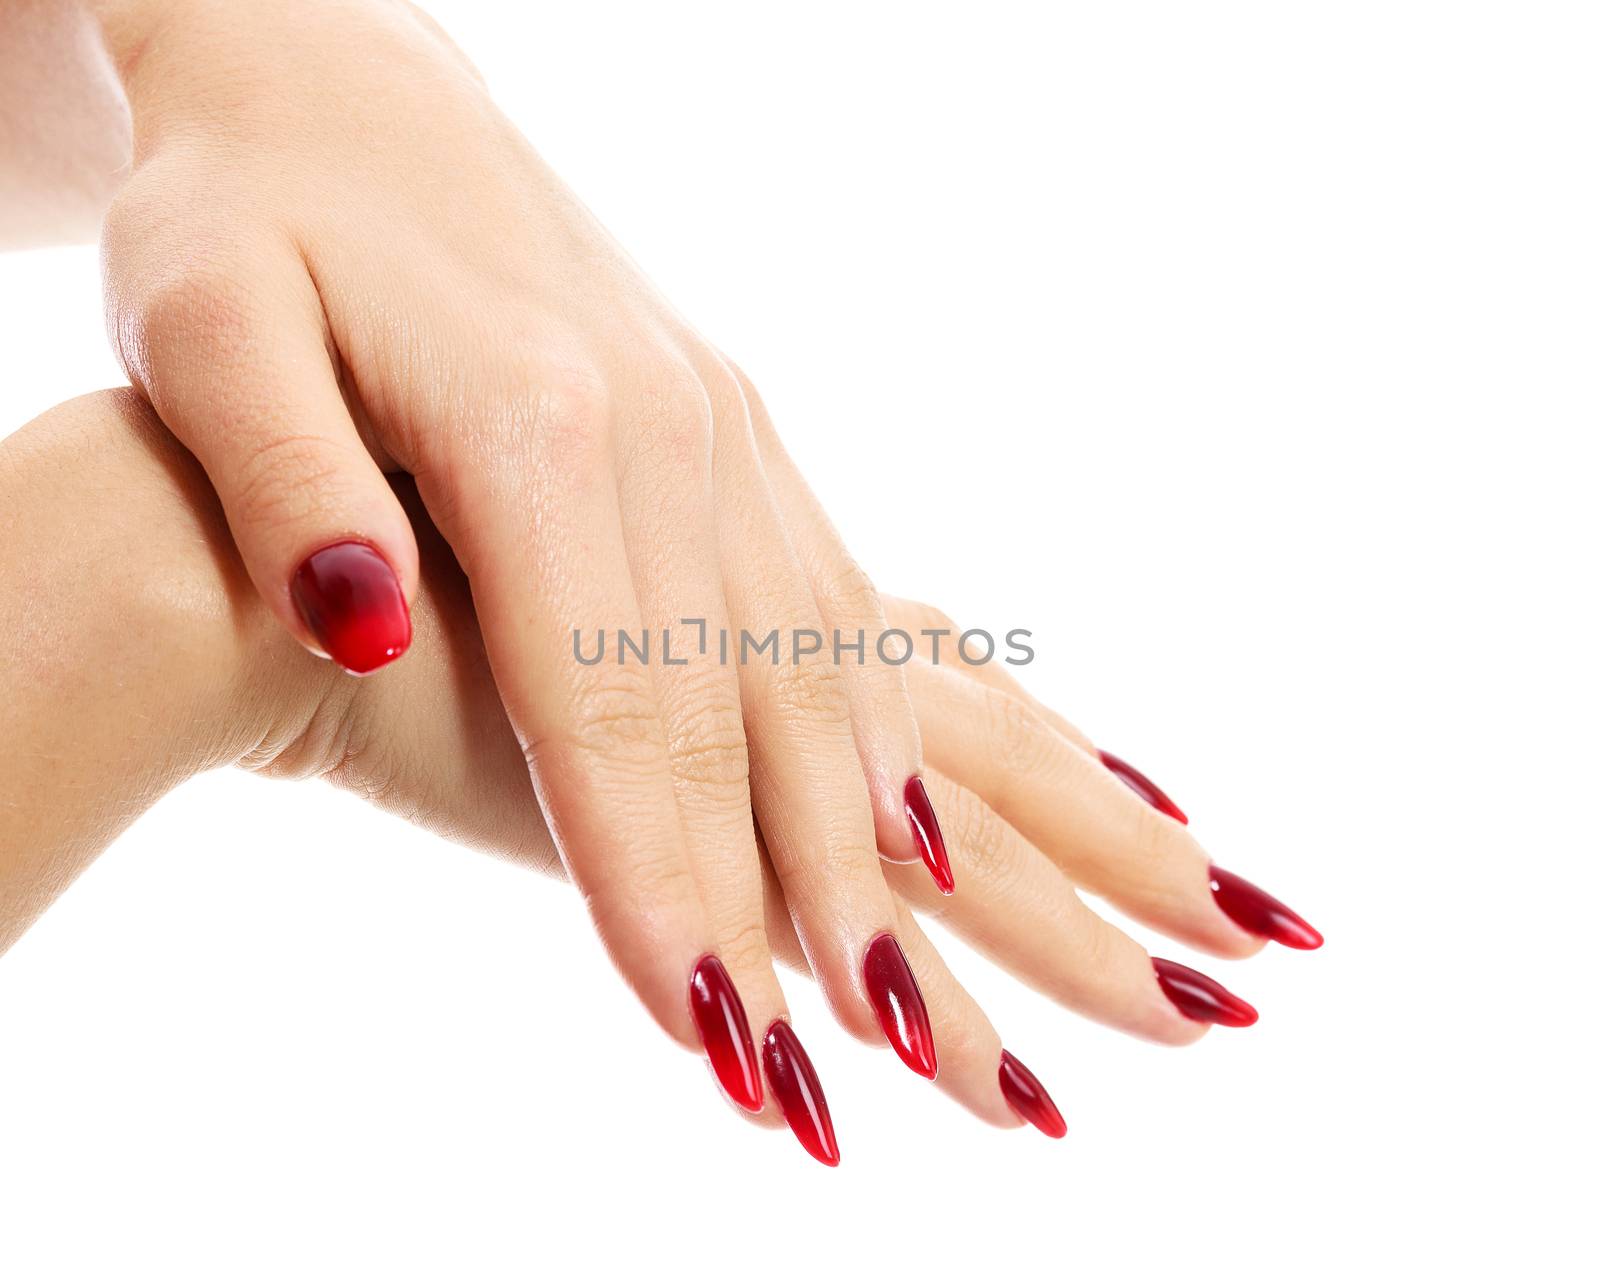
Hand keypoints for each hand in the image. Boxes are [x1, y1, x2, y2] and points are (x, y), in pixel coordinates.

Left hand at [82, 0, 954, 1102]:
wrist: (351, 88)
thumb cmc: (252, 216)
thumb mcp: (205, 323)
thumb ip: (287, 482)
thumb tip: (362, 625)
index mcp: (536, 424)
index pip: (606, 706)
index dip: (655, 880)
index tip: (703, 1032)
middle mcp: (663, 434)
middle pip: (738, 712)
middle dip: (786, 906)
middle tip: (827, 1074)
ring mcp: (716, 430)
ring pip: (810, 668)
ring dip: (855, 842)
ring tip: (896, 993)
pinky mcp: (729, 432)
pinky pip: (824, 604)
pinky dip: (867, 736)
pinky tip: (909, 823)